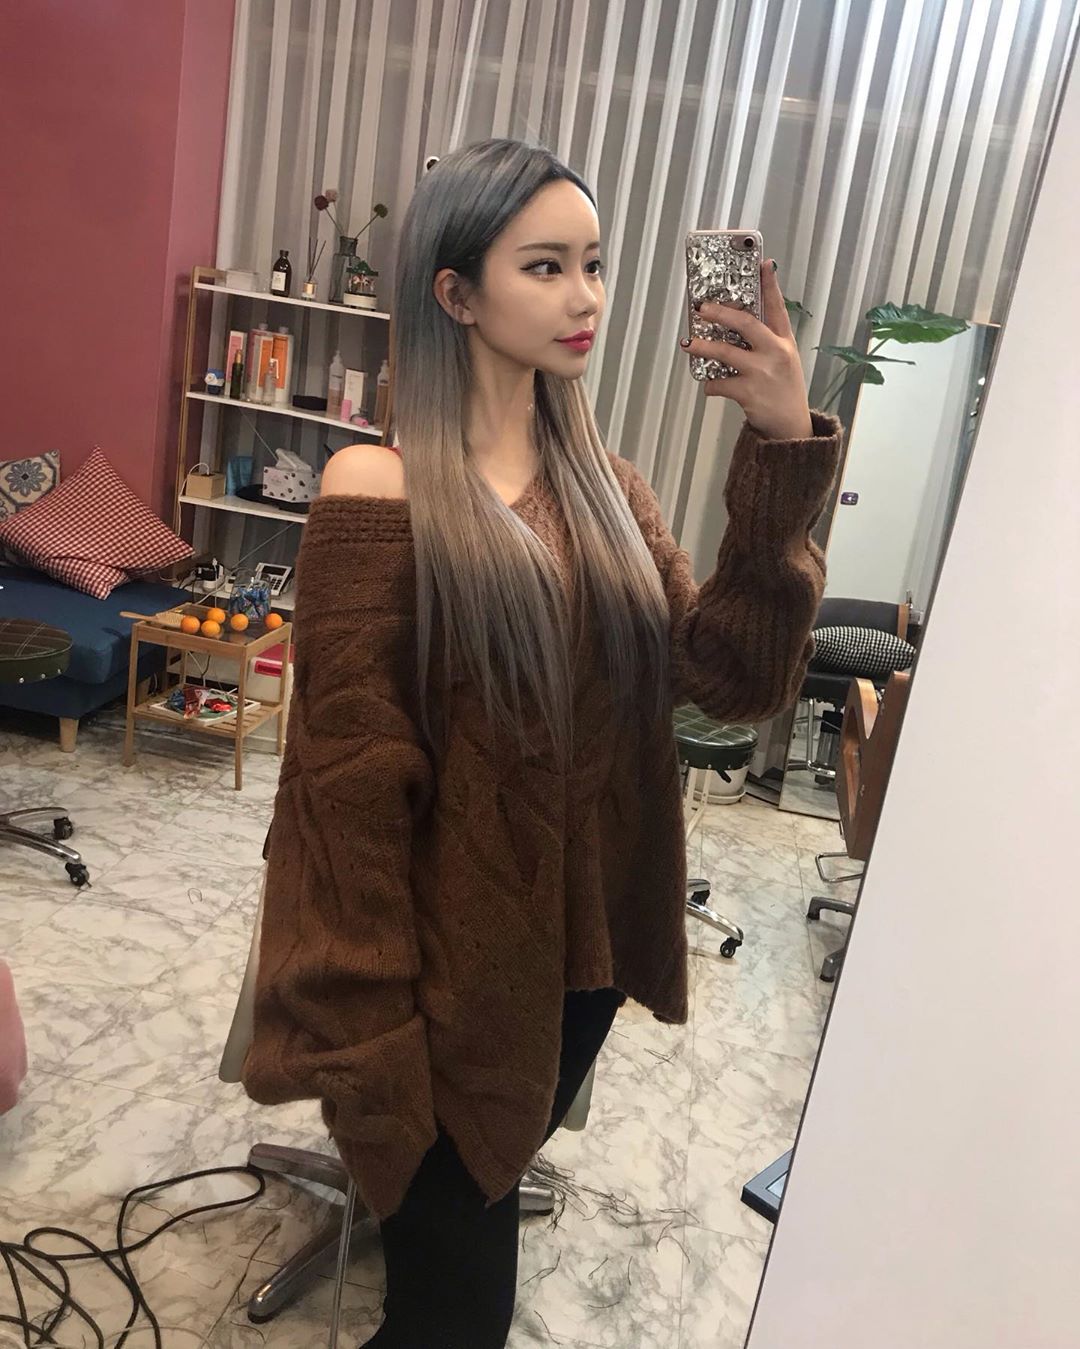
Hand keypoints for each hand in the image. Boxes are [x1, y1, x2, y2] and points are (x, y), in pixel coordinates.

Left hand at [681, 259, 812, 441]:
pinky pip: (720, 384)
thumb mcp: (784, 359)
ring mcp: (762, 372)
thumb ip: (767, 339)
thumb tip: (737, 320)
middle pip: (746, 323)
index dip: (770, 284)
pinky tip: (708, 385)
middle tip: (702, 307)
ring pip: (726, 353)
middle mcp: (776, 353)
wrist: (790, 427)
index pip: (777, 307)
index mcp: (784, 341)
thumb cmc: (783, 389)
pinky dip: (710, 385)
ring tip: (688, 344)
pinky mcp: (749, 393)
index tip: (763, 263)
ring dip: (703, 347)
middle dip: (721, 312)